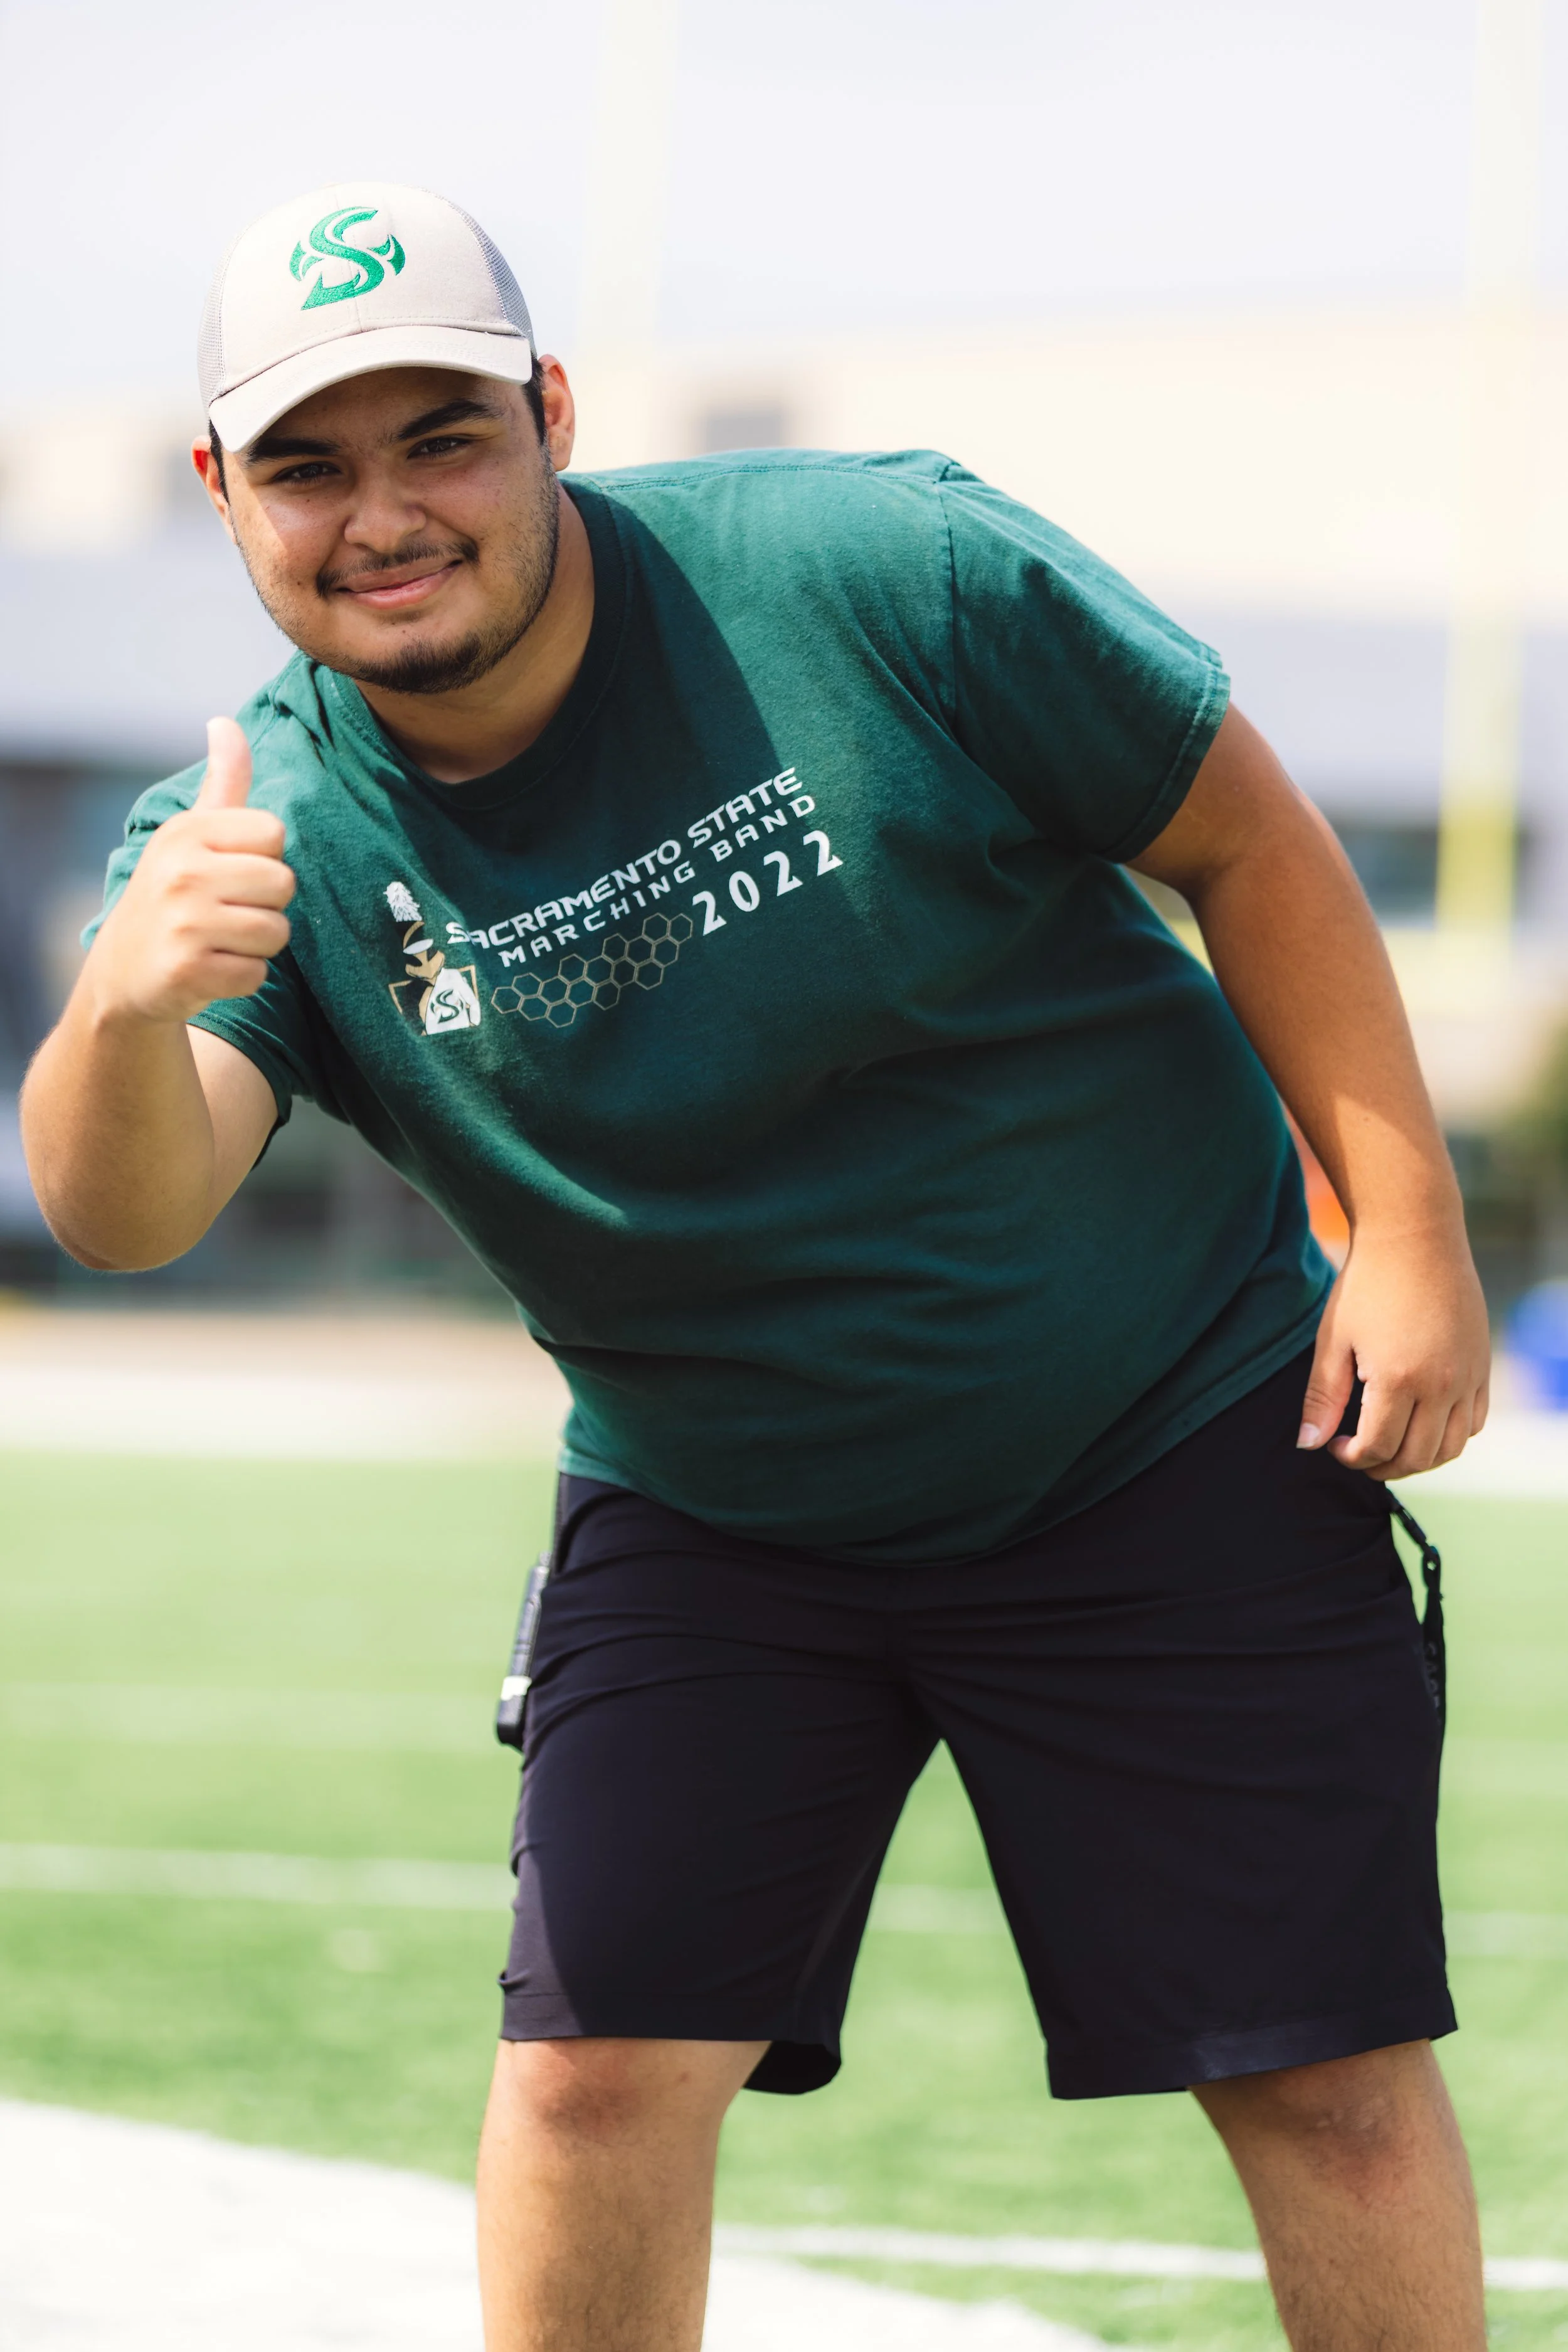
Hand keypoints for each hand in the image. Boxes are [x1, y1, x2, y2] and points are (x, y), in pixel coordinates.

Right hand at [87, 717, 295, 1024]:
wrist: (123, 973)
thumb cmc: (172, 896)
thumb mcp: (190, 834)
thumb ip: (222, 783)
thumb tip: (225, 722)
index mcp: (187, 831)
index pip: (274, 833)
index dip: (263, 859)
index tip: (230, 873)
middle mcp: (182, 871)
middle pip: (283, 883)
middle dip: (266, 905)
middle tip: (225, 913)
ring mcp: (183, 923)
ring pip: (277, 932)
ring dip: (257, 945)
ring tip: (219, 941)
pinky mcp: (187, 971)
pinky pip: (257, 974)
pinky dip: (242, 978)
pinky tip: (210, 969)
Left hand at [1296, 1222, 1490, 1479]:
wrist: (1416, 1237)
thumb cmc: (1367, 1285)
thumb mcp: (1333, 1340)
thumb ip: (1322, 1398)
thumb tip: (1308, 1445)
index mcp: (1398, 1380)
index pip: (1377, 1448)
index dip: (1351, 1458)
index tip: (1335, 1445)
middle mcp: (1441, 1385)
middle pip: (1416, 1457)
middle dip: (1382, 1466)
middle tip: (1358, 1454)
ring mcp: (1467, 1378)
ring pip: (1450, 1448)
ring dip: (1418, 1459)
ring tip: (1389, 1446)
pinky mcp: (1482, 1367)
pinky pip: (1473, 1422)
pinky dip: (1449, 1436)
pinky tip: (1422, 1423)